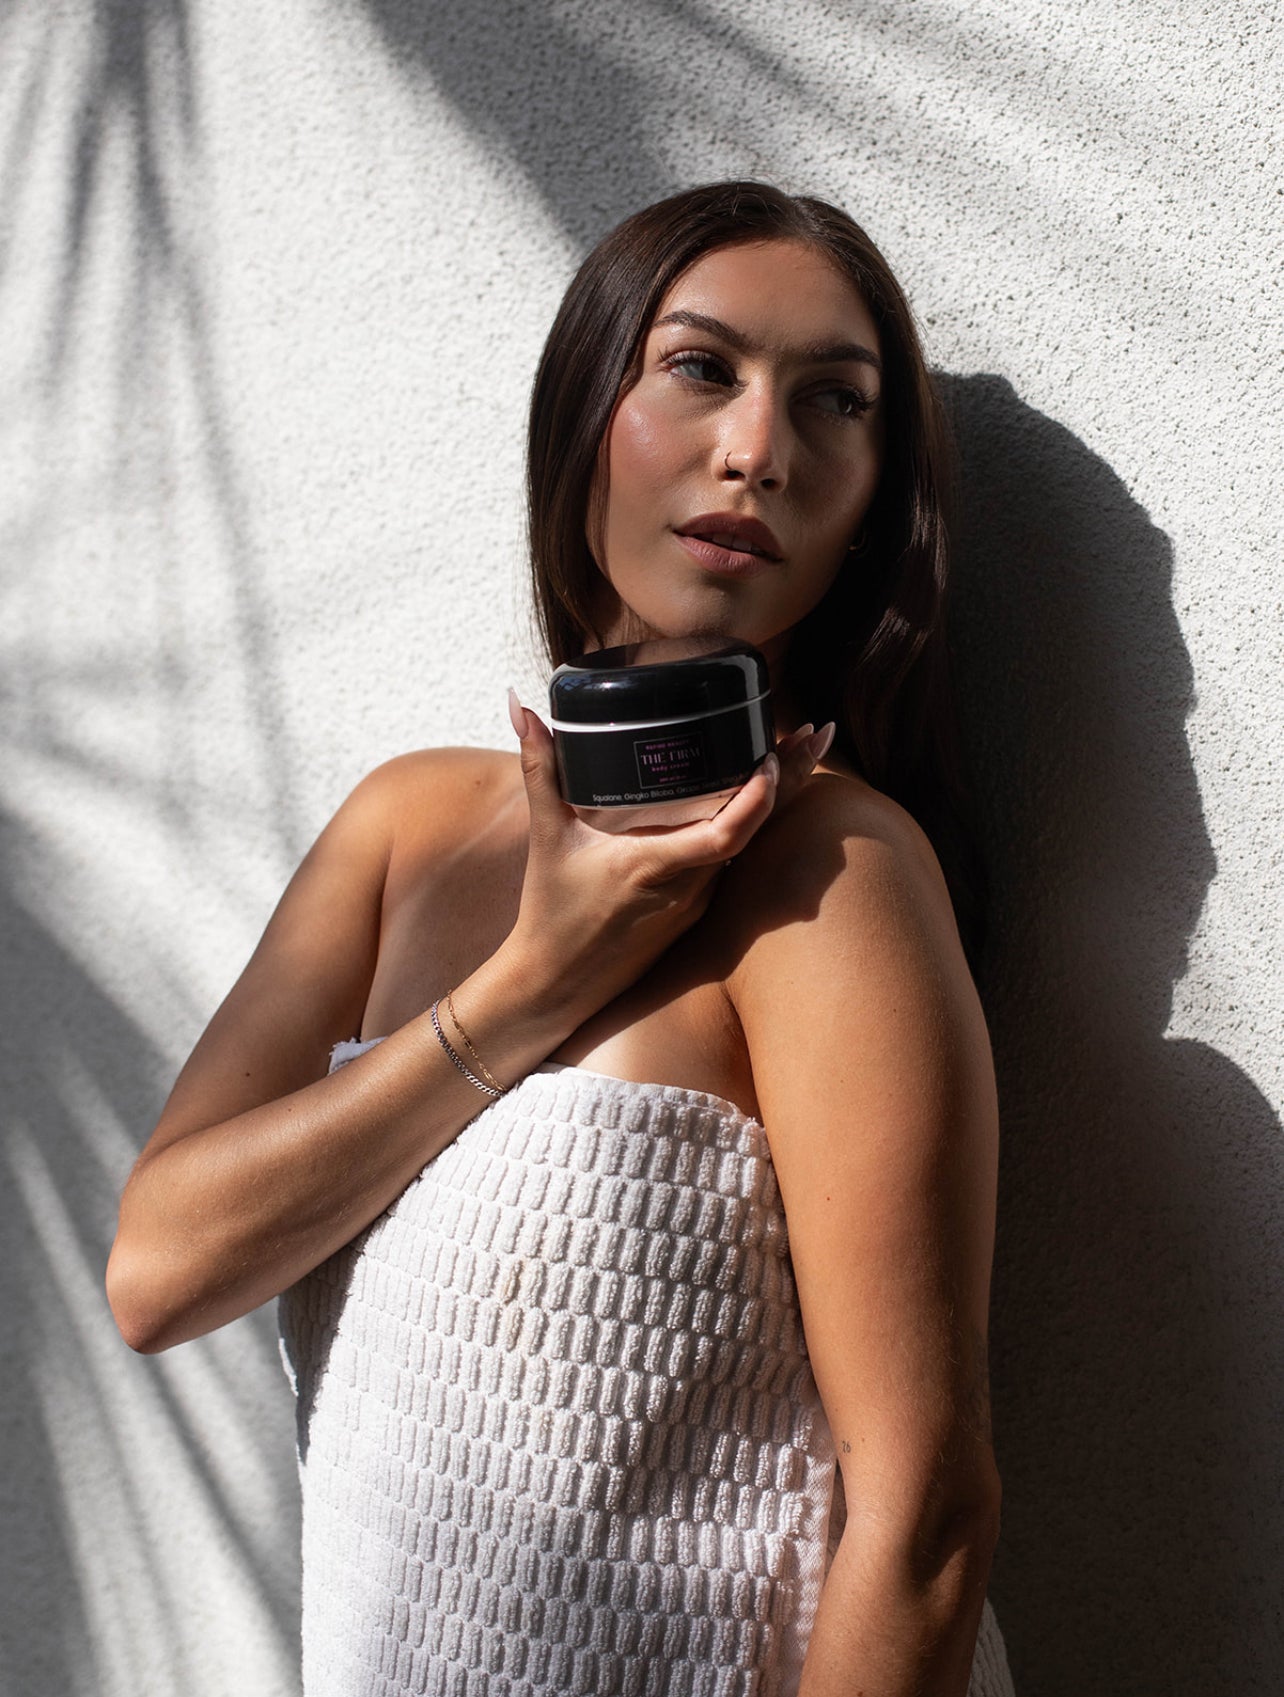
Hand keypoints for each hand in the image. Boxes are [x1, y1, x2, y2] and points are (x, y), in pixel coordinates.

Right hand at [502, 691, 832, 1018]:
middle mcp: (689, 887)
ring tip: (798, 752)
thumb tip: (520, 706)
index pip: (728, 832)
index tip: (774, 752)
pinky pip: (733, 862)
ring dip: (774, 800)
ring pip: (750, 845)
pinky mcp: (696, 912)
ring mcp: (698, 903)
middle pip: (756, 829)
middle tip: (816, 733)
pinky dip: (750, 825)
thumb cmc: (550, 915)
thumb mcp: (546, 835)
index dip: (760, 794)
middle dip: (790, 778)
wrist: (556, 986)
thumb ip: (539, 767)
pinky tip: (760, 797)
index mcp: (656, 865)